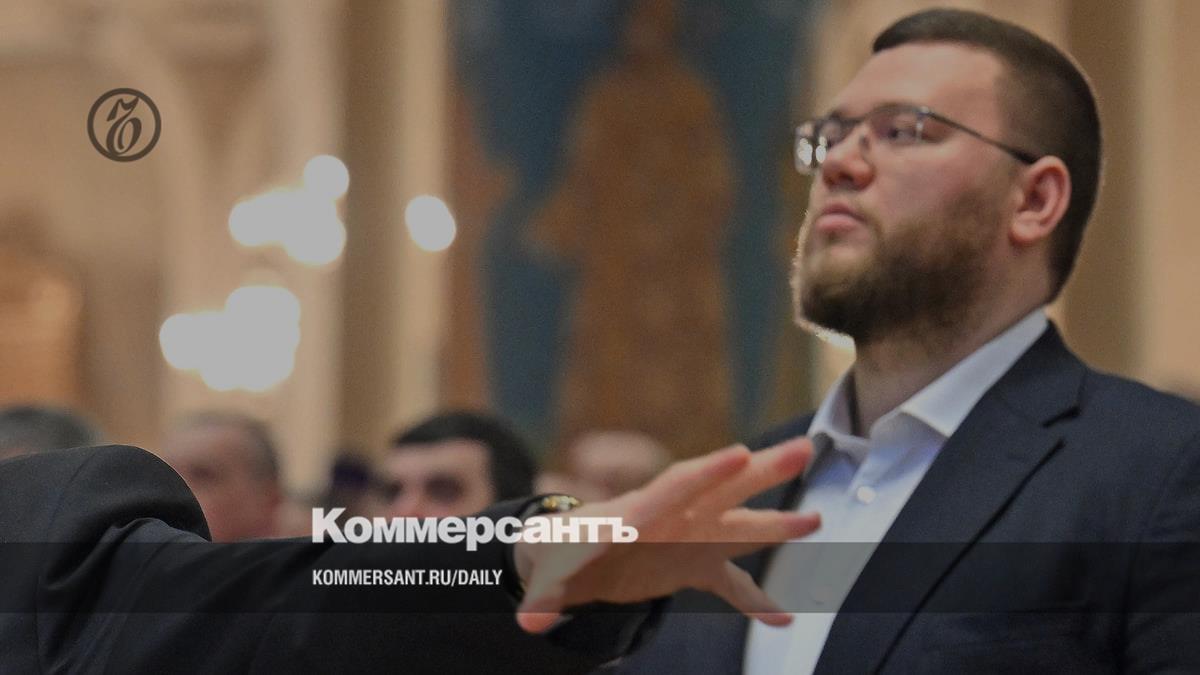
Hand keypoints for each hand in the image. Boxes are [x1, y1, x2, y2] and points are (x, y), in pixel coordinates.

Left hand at [514, 438, 819, 632]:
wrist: (569, 555)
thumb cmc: (558, 554)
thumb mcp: (549, 573)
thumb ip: (544, 596)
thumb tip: (527, 621)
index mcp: (637, 513)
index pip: (674, 487)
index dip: (706, 473)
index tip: (739, 452)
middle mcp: (672, 519)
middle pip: (721, 489)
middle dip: (760, 471)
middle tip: (804, 447)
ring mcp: (687, 540)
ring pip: (738, 526)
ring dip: (776, 524)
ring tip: (818, 519)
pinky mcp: (692, 566)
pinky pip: (731, 583)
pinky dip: (755, 602)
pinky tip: (784, 620)